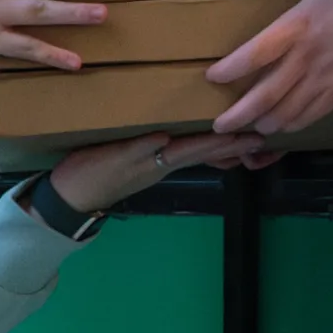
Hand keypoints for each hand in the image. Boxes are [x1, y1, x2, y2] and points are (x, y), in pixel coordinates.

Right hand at [45, 131, 273, 213]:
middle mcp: (164, 162)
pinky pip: (183, 151)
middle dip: (235, 144)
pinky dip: (201, 145)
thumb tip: (165, 136)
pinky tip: (204, 139)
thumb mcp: (110, 158)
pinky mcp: (146, 162)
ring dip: (222, 145)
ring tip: (245, 138)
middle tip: (264, 135)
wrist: (67, 198)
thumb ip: (137, 148)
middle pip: (207, 152)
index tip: (257, 134)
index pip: (202, 147)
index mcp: (160, 160)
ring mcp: (156, 164)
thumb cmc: (88, 175)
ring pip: (198, 153)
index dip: (229, 140)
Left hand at [204, 0, 332, 134]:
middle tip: (221, 124)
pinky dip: (294, 125)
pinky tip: (283, 127)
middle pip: (266, 94)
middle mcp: (309, 57)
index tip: (213, 75)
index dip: (231, 68)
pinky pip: (313, 116)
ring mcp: (327, 79)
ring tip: (250, 128)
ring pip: (288, 112)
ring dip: (265, 124)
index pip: (256, 52)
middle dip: (240, 114)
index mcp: (300, 24)